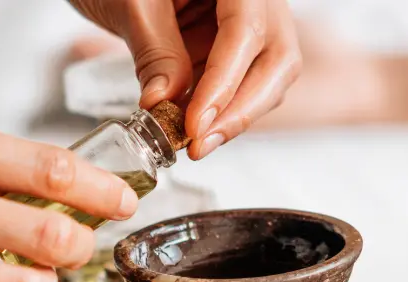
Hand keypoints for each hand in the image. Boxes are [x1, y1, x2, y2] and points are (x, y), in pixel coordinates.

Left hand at [70, 0, 301, 159]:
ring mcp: (254, 22)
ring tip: (195, 140)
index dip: (224, 82)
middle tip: (201, 142)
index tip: (196, 122)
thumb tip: (165, 103)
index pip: (246, 32)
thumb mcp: (130, 4)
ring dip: (236, 114)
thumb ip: (155, 52)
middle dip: (241, 108)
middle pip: (277, 58)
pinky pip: (248, 82)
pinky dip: (225, 109)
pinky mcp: (240, 46)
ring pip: (271, 76)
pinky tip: (196, 126)